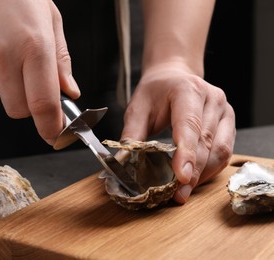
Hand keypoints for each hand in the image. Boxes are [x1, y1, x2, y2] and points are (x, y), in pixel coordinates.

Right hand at [0, 0, 79, 144]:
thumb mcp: (48, 16)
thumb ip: (60, 59)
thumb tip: (69, 92)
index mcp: (33, 45)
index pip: (44, 104)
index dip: (51, 127)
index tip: (56, 136)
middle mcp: (3, 57)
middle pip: (19, 111)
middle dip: (30, 105)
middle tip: (31, 81)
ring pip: (1, 96)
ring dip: (9, 84)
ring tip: (5, 48)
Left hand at [121, 62, 235, 202]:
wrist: (173, 77)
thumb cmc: (155, 92)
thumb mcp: (137, 107)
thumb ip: (132, 134)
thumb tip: (124, 161)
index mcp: (188, 90)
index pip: (189, 125)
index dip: (186, 153)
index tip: (181, 177)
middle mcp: (212, 99)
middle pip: (206, 142)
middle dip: (192, 172)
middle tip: (177, 194)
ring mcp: (225, 111)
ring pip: (220, 151)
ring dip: (203, 175)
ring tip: (184, 191)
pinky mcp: (229, 124)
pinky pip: (225, 153)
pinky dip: (210, 170)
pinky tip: (195, 180)